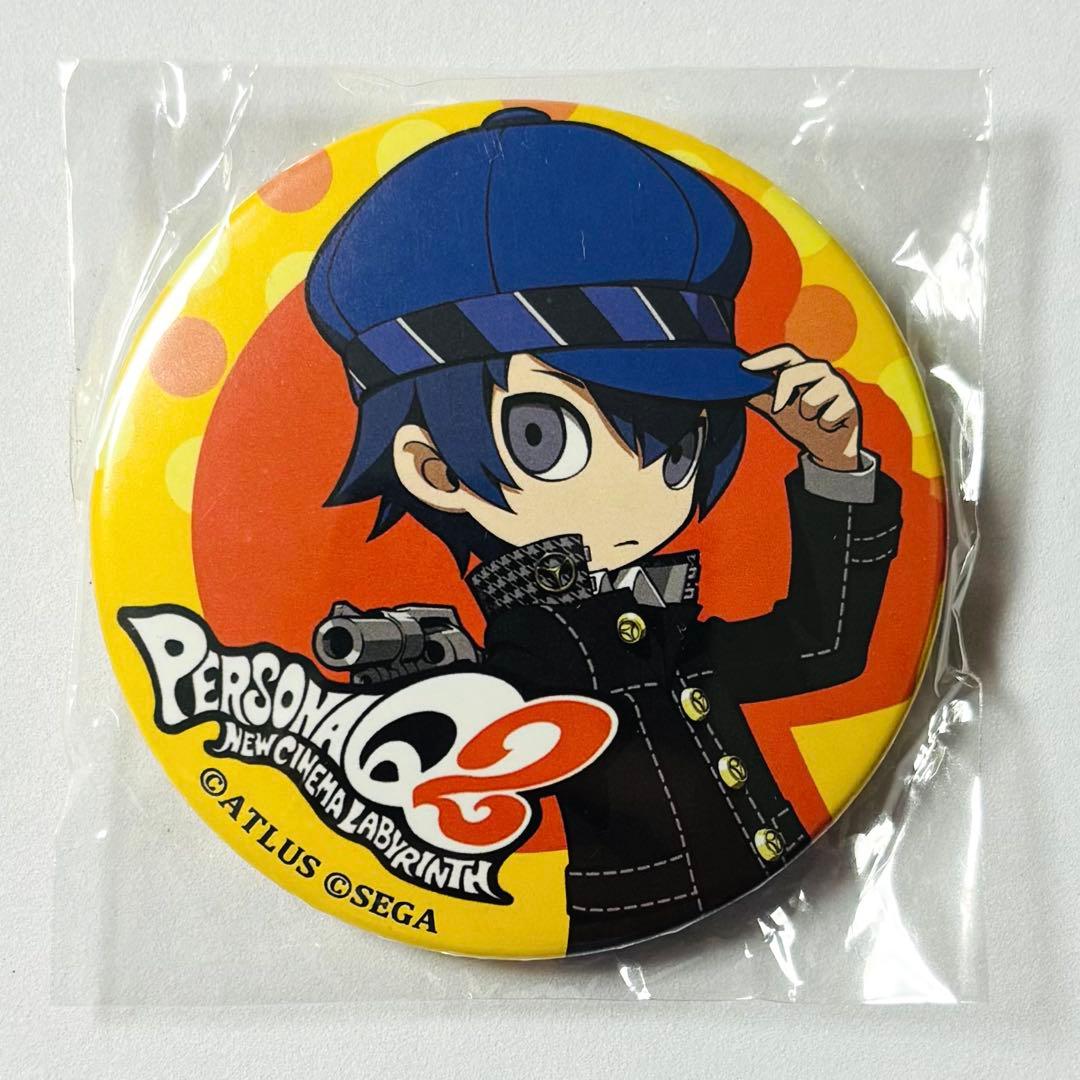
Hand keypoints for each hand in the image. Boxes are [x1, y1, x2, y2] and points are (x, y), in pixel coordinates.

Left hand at [741, 346, 861, 471]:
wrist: (829, 449)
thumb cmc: (803, 424)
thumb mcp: (777, 410)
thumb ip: (759, 397)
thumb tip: (736, 388)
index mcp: (803, 369)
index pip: (785, 354)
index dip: (765, 358)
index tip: (744, 367)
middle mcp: (822, 372)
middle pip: (794, 372)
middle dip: (782, 392)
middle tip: (779, 409)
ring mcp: (838, 386)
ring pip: (810, 398)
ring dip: (806, 416)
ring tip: (813, 419)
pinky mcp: (851, 404)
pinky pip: (826, 417)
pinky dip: (823, 427)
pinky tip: (828, 426)